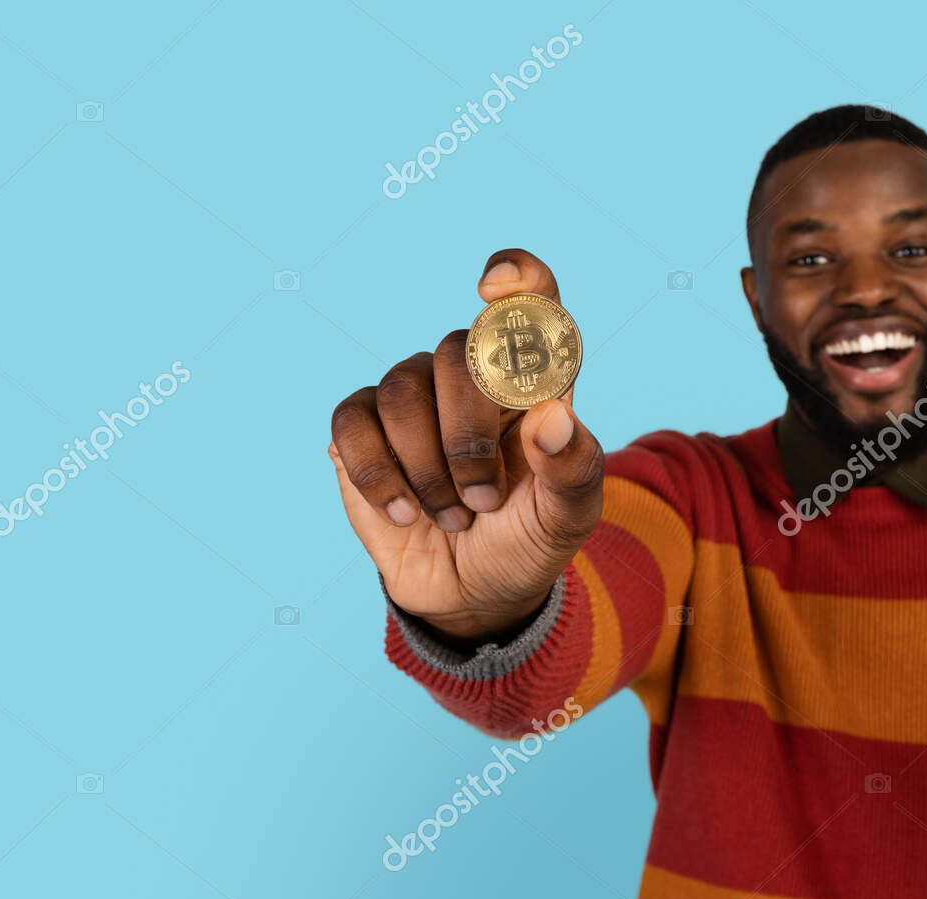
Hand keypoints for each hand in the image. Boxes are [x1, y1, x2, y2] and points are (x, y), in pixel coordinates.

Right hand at [328, 249, 603, 642]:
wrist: (476, 591)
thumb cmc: (529, 539)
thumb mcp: (568, 518)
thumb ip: (573, 468)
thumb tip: (552, 417)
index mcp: (534, 382)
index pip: (534, 303)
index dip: (518, 279)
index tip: (493, 288)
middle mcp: (472, 374)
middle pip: (459, 352)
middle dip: (468, 435)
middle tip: (484, 498)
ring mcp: (415, 396)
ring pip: (402, 390)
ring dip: (428, 468)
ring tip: (454, 515)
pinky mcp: (363, 428)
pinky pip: (352, 422)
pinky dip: (378, 474)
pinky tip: (404, 511)